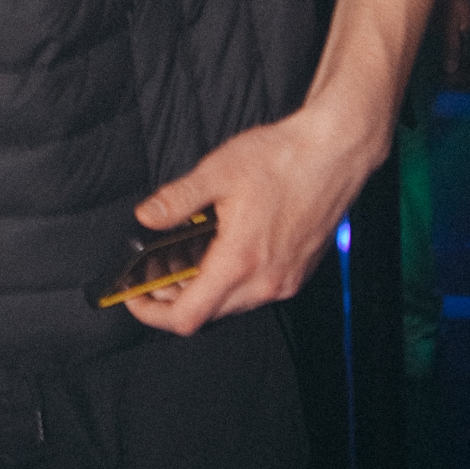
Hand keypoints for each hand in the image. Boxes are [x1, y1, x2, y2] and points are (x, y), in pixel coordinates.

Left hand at [122, 105, 376, 335]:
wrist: (335, 152)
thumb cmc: (283, 159)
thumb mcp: (217, 172)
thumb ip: (177, 200)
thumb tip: (147, 216)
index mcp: (240, 262)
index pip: (188, 316)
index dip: (152, 314)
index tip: (134, 298)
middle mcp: (266, 281)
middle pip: (208, 313)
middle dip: (173, 297)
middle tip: (155, 269)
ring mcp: (285, 280)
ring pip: (232, 304)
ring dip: (202, 289)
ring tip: (184, 256)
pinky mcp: (298, 272)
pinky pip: (255, 292)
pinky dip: (230, 282)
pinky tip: (219, 251)